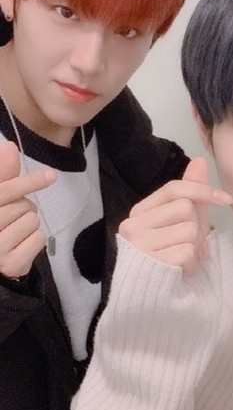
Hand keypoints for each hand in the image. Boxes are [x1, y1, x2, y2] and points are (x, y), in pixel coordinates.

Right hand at [0, 141, 56, 278]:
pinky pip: (38, 239)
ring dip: (29, 225)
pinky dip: (34, 241)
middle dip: (24, 208)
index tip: (51, 175)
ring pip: (32, 221)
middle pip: (23, 205)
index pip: (6, 190)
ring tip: (15, 232)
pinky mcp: (11, 264)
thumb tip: (9, 146)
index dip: (29, 181)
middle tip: (12, 218)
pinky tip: (20, 246)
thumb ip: (4, 175)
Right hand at [119, 156, 232, 274]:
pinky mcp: (151, 263)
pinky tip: (180, 271)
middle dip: (196, 227)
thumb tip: (199, 160)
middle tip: (188, 244)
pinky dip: (191, 264)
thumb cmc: (166, 253)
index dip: (202, 190)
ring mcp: (140, 245)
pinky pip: (187, 252)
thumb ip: (188, 192)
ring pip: (188, 231)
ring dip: (194, 248)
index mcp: (139, 212)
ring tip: (182, 258)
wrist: (147, 295)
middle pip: (185, 209)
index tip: (227, 200)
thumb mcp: (179, 221)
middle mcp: (134, 225)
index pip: (174, 189)